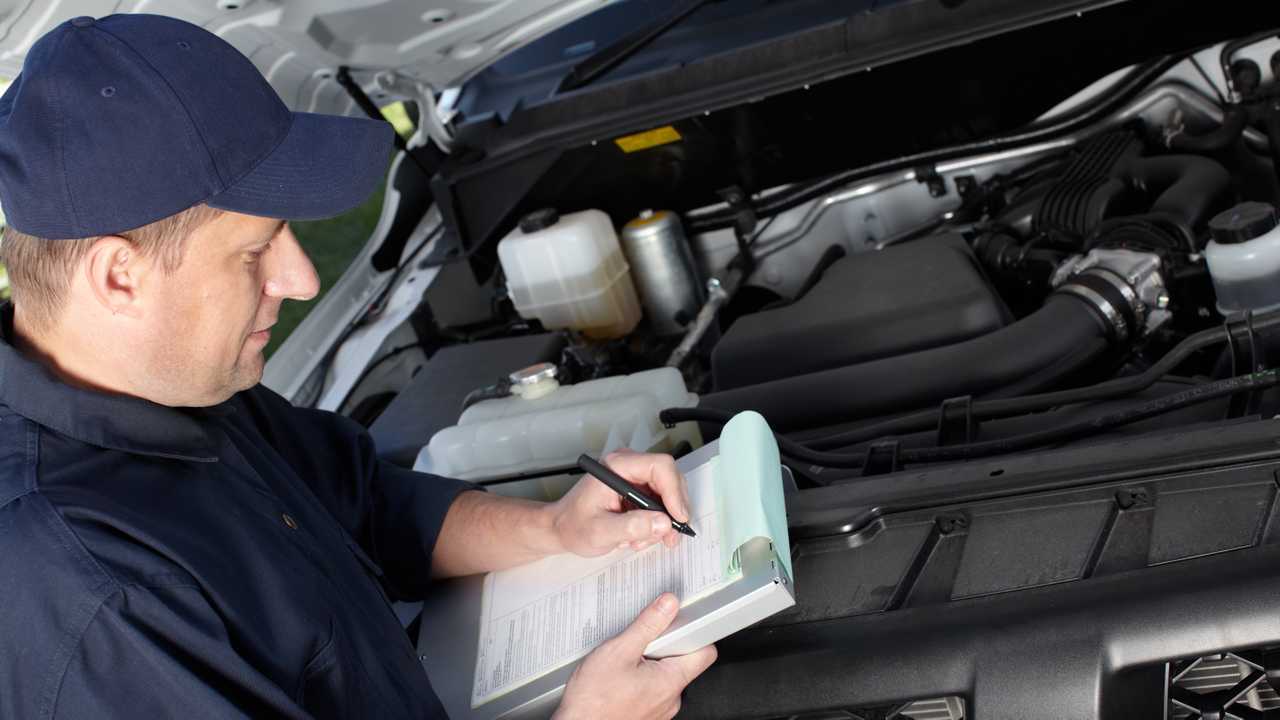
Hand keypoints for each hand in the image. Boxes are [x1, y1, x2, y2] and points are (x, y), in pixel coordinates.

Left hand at [550, 450, 692, 556]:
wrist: (562, 528)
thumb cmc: (573, 525)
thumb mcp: (600, 531)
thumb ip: (632, 526)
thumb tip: (663, 523)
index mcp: (617, 466)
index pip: (660, 467)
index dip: (674, 492)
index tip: (677, 517)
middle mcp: (628, 466)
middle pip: (670, 479)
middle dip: (672, 511)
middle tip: (668, 537)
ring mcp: (634, 476)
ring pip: (669, 493)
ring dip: (662, 521)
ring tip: (640, 539)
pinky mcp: (638, 489)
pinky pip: (661, 503)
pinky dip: (656, 523)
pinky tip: (639, 535)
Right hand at [554, 593, 716, 719]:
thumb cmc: (593, 701)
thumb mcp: (619, 651)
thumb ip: (647, 625)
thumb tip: (668, 605)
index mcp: (671, 681)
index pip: (704, 652)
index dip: (695, 632)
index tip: (679, 620)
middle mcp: (671, 698)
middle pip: (682, 661)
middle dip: (664, 645)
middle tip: (640, 640)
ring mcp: (659, 709)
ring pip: (664, 676)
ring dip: (648, 663)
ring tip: (624, 660)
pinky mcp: (646, 715)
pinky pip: (651, 690)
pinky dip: (639, 679)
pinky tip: (619, 677)